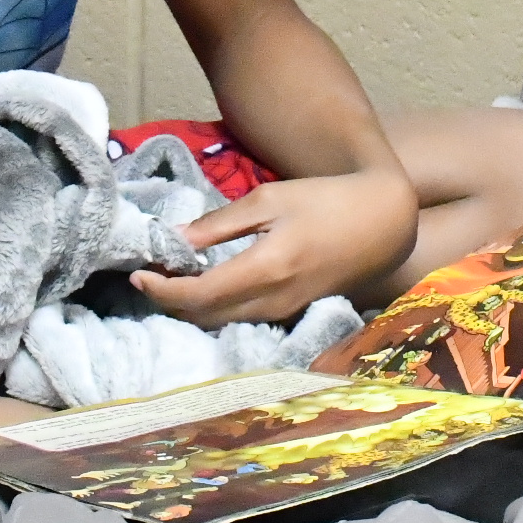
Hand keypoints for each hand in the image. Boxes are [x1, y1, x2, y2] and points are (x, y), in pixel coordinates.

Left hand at [132, 168, 419, 327]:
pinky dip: (216, 310)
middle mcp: (272, 300)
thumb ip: (220, 223)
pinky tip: (207, 287)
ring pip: (223, 323)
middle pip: (205, 317)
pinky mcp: (293, 313)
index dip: (161, 290)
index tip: (138, 273)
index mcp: (264, 268)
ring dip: (191, 309)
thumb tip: (175, 239)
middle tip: (149, 276)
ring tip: (172, 281)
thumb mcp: (270, 199)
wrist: (383, 223)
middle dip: (170, 302)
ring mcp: (285, 312)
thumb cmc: (326, 200)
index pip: (197, 295)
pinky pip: (243, 320)